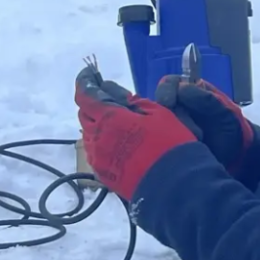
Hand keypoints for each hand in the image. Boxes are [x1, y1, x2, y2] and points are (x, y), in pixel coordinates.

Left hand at [76, 64, 196, 200]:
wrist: (174, 185)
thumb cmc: (170, 144)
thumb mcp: (159, 113)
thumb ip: (134, 103)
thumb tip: (118, 98)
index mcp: (109, 118)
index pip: (86, 94)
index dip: (86, 81)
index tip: (90, 73)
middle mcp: (96, 137)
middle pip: (85, 114)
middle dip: (94, 103)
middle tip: (112, 101)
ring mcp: (97, 158)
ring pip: (89, 133)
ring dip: (99, 124)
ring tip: (119, 124)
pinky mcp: (102, 174)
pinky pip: (96, 151)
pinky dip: (102, 141)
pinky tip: (119, 143)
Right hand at [155, 75, 254, 174]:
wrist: (238, 152)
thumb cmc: (233, 126)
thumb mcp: (224, 111)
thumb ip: (206, 99)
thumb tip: (181, 88)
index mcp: (192, 91)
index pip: (170, 83)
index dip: (166, 90)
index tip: (169, 103)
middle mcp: (179, 105)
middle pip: (159, 103)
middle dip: (167, 114)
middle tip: (179, 127)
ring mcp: (173, 122)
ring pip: (157, 121)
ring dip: (169, 130)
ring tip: (190, 138)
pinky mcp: (170, 140)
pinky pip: (159, 138)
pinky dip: (165, 141)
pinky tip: (178, 146)